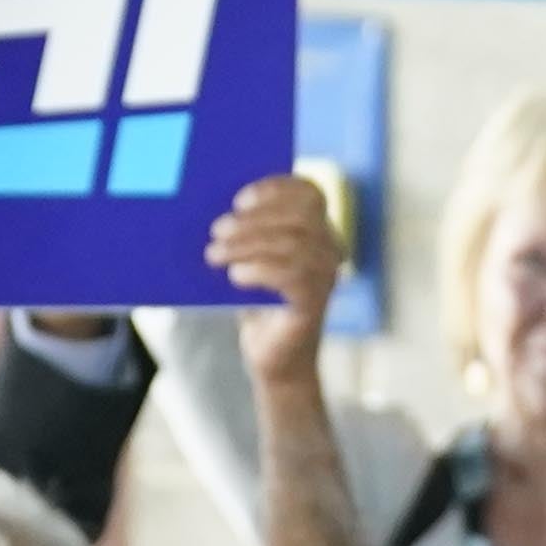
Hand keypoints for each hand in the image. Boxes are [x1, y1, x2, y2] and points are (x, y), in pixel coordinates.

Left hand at [205, 173, 349, 391]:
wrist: (271, 356)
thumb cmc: (257, 301)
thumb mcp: (249, 257)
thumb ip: (245, 232)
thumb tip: (219, 211)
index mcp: (318, 228)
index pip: (309, 192)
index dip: (277, 188)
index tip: (239, 199)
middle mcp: (330, 249)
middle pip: (300, 215)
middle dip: (254, 219)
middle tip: (217, 230)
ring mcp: (327, 276)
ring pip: (293, 243)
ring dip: (248, 244)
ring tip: (215, 255)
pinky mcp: (316, 303)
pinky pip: (293, 275)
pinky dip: (260, 270)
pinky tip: (236, 276)